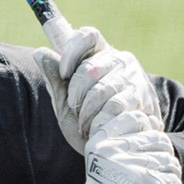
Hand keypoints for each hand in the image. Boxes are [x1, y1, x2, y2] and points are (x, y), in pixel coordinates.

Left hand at [33, 26, 162, 152]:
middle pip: (89, 67)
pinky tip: (99, 127)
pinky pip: (114, 106)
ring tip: (85, 123)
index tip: (63, 73)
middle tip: (75, 108)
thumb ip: (55, 78)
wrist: (118, 147)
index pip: (87, 36)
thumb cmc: (90, 120)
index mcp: (101, 55)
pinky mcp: (143, 99)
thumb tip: (39, 52)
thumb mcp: (66, 101)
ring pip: (101, 89)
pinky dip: (100, 120)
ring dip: (86, 111)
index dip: (71, 51)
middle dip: (75, 93)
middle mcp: (121, 61)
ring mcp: (134, 79)